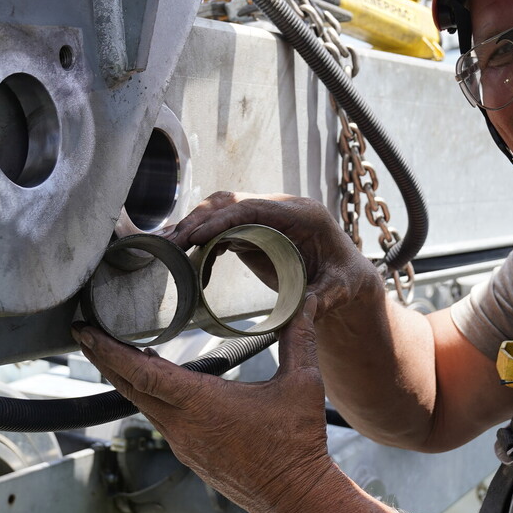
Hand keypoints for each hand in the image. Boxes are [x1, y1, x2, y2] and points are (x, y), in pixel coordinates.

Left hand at [73, 307, 335, 512]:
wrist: (294, 499)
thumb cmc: (297, 443)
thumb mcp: (302, 384)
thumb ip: (300, 337)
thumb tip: (307, 301)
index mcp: (200, 404)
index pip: (142, 372)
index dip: (109, 349)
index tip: (85, 330)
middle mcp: (182, 425)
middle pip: (129, 386)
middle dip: (103, 357)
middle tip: (83, 331)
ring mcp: (183, 443)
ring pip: (141, 403)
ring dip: (125, 376)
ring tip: (113, 349)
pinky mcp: (190, 454)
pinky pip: (158, 417)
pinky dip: (146, 394)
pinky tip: (153, 380)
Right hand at [169, 192, 383, 323]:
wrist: (345, 279)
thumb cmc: (346, 280)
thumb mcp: (340, 289)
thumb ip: (324, 297)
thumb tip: (304, 310)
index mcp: (302, 214)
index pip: (254, 208)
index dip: (222, 219)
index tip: (195, 236)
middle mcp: (280, 208)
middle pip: (231, 202)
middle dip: (198, 220)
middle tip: (171, 243)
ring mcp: (265, 218)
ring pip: (221, 211)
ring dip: (193, 227)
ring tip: (166, 246)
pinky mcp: (255, 231)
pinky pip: (222, 229)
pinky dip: (202, 241)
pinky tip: (184, 259)